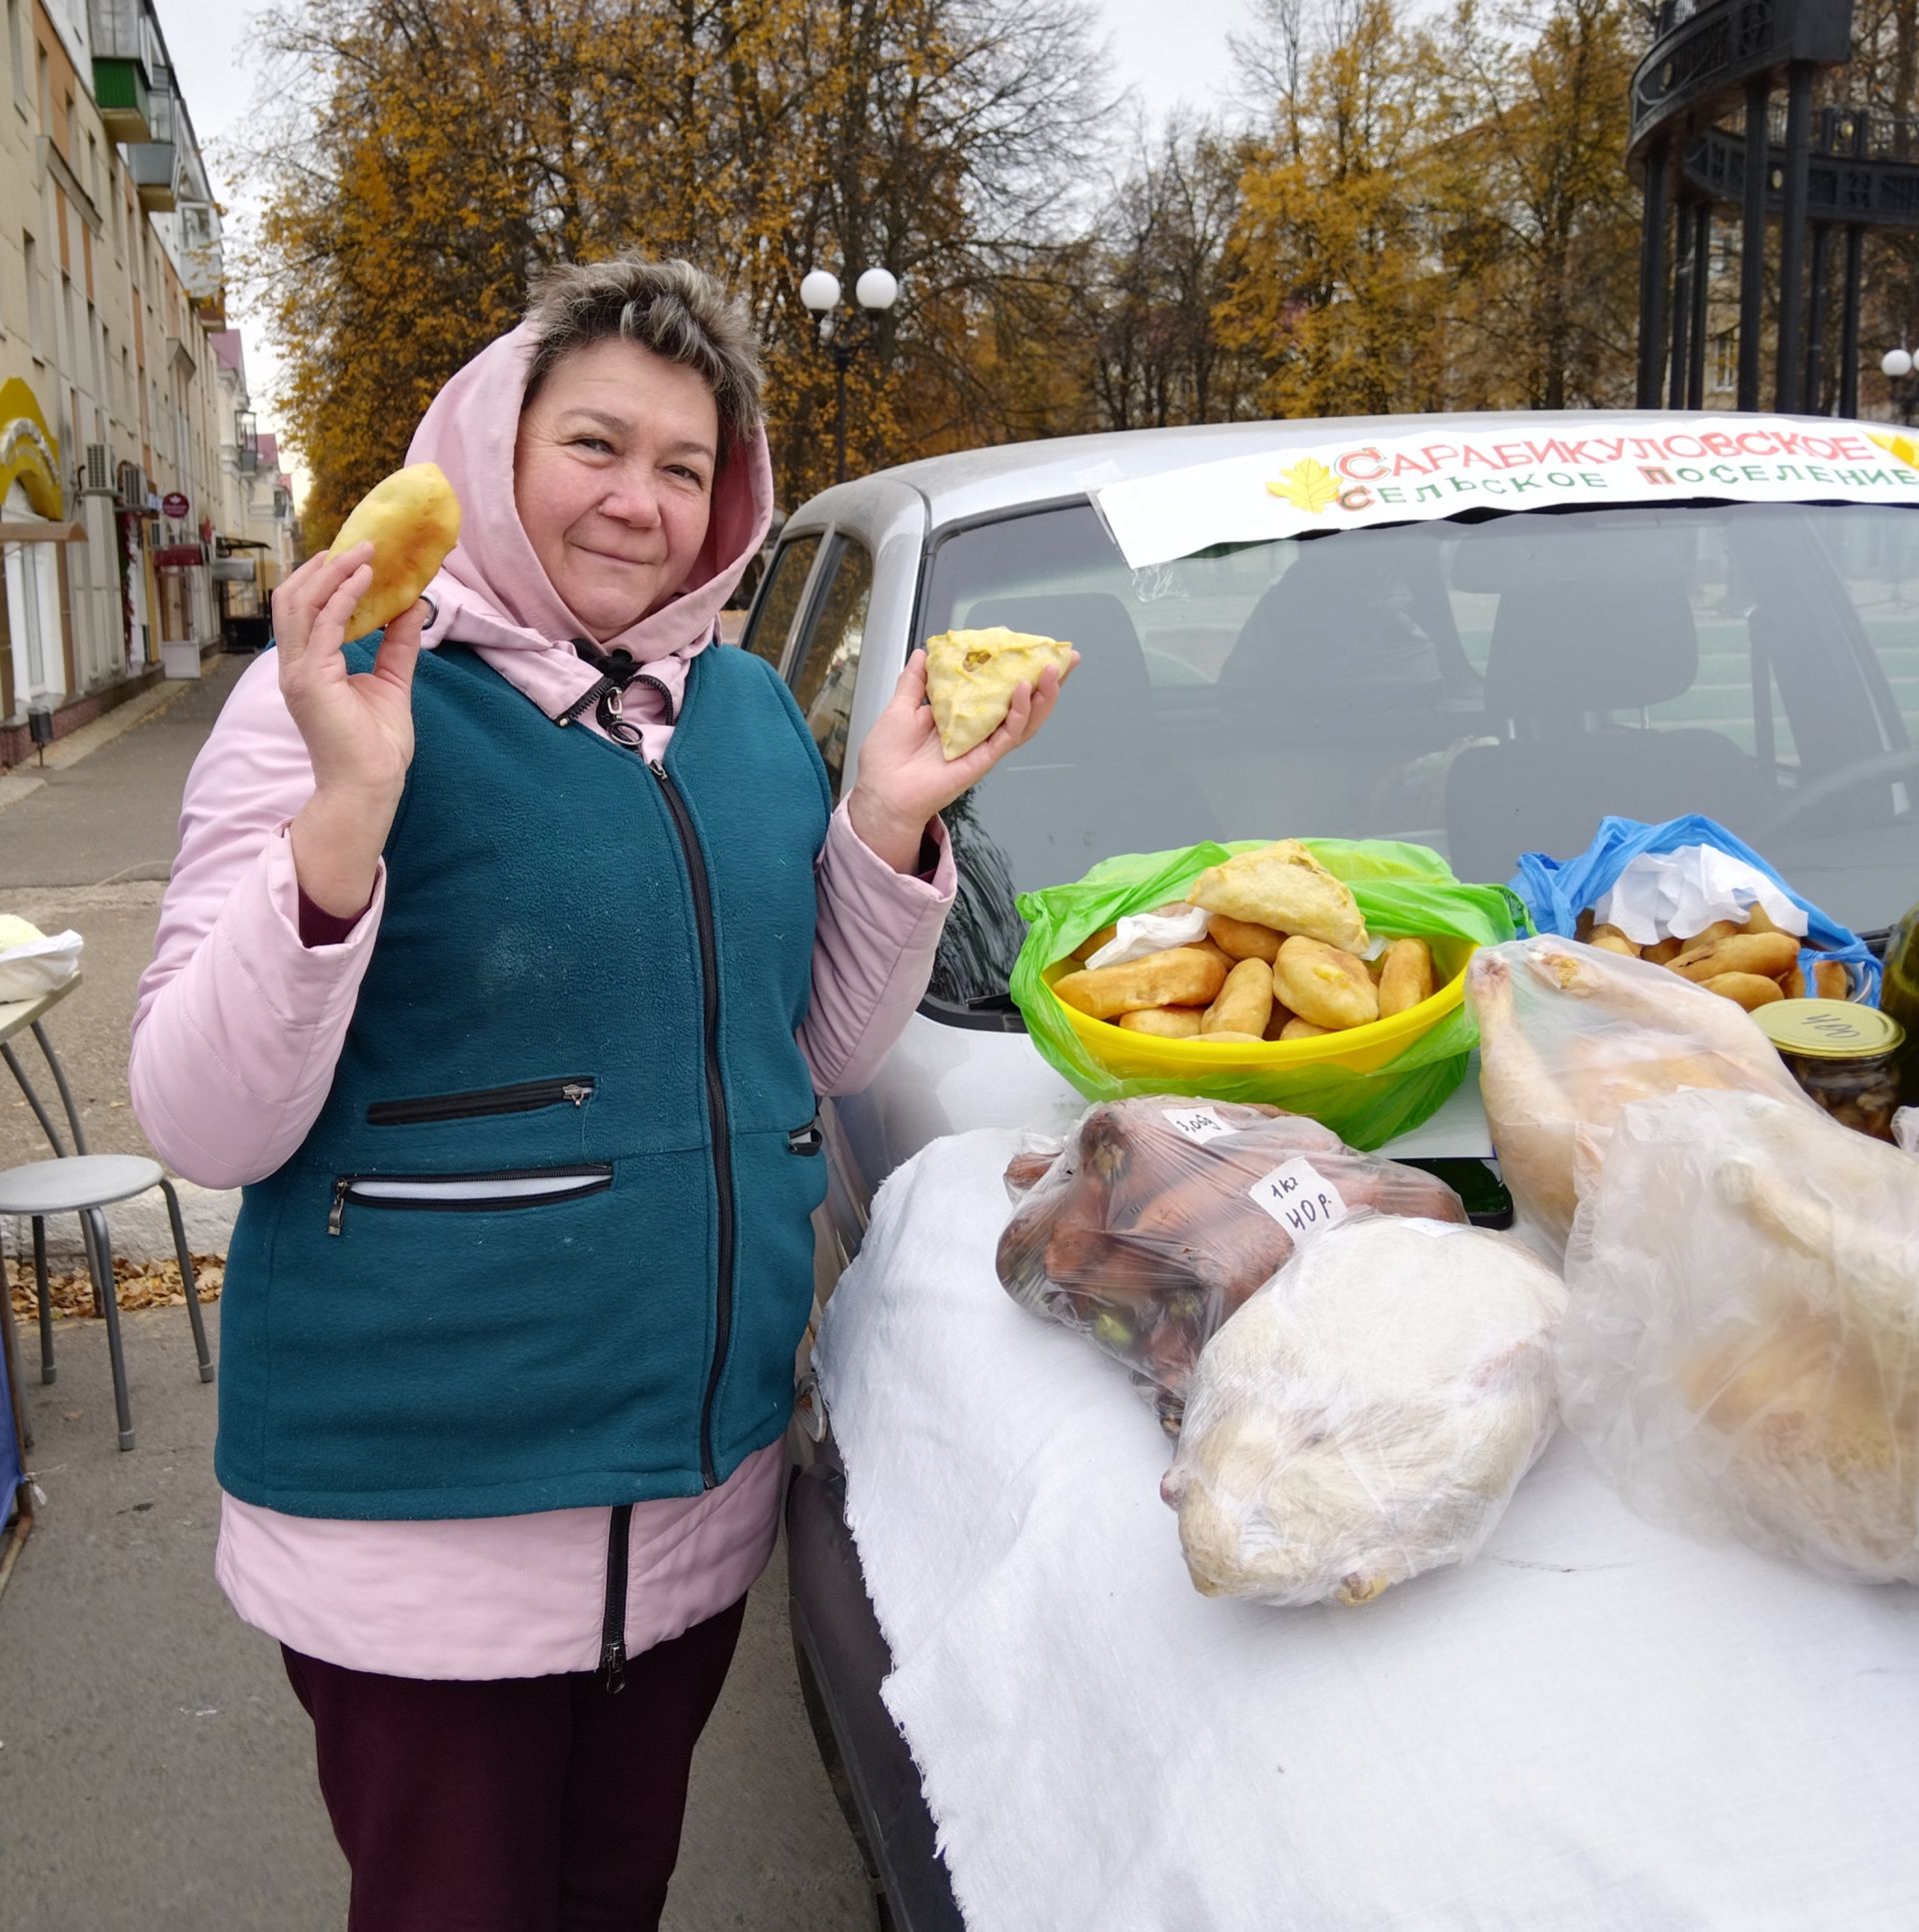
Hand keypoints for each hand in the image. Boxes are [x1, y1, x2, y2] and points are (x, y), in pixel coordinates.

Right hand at [274, 543, 423, 807]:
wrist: (369, 785)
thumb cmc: (376, 745)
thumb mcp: (391, 681)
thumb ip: (398, 644)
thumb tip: (413, 605)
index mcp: (309, 665)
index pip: (306, 609)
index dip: (326, 578)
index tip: (355, 555)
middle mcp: (295, 664)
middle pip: (294, 598)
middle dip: (325, 566)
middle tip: (361, 544)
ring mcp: (298, 671)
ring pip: (300, 603)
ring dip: (332, 572)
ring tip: (364, 552)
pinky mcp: (310, 679)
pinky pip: (324, 624)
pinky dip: (343, 596)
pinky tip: (365, 578)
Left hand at [846, 649, 1076, 872]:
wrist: (882, 792)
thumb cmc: (888, 758)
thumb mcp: (900, 707)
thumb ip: (915, 682)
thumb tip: (923, 653)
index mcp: (963, 716)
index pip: (999, 690)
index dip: (1017, 670)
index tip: (1031, 647)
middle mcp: (978, 730)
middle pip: (1023, 704)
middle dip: (1047, 682)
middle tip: (1065, 657)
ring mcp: (984, 745)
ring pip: (1025, 720)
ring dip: (1042, 696)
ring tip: (1052, 670)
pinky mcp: (983, 760)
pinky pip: (1007, 735)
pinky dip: (1018, 713)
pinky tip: (1022, 691)